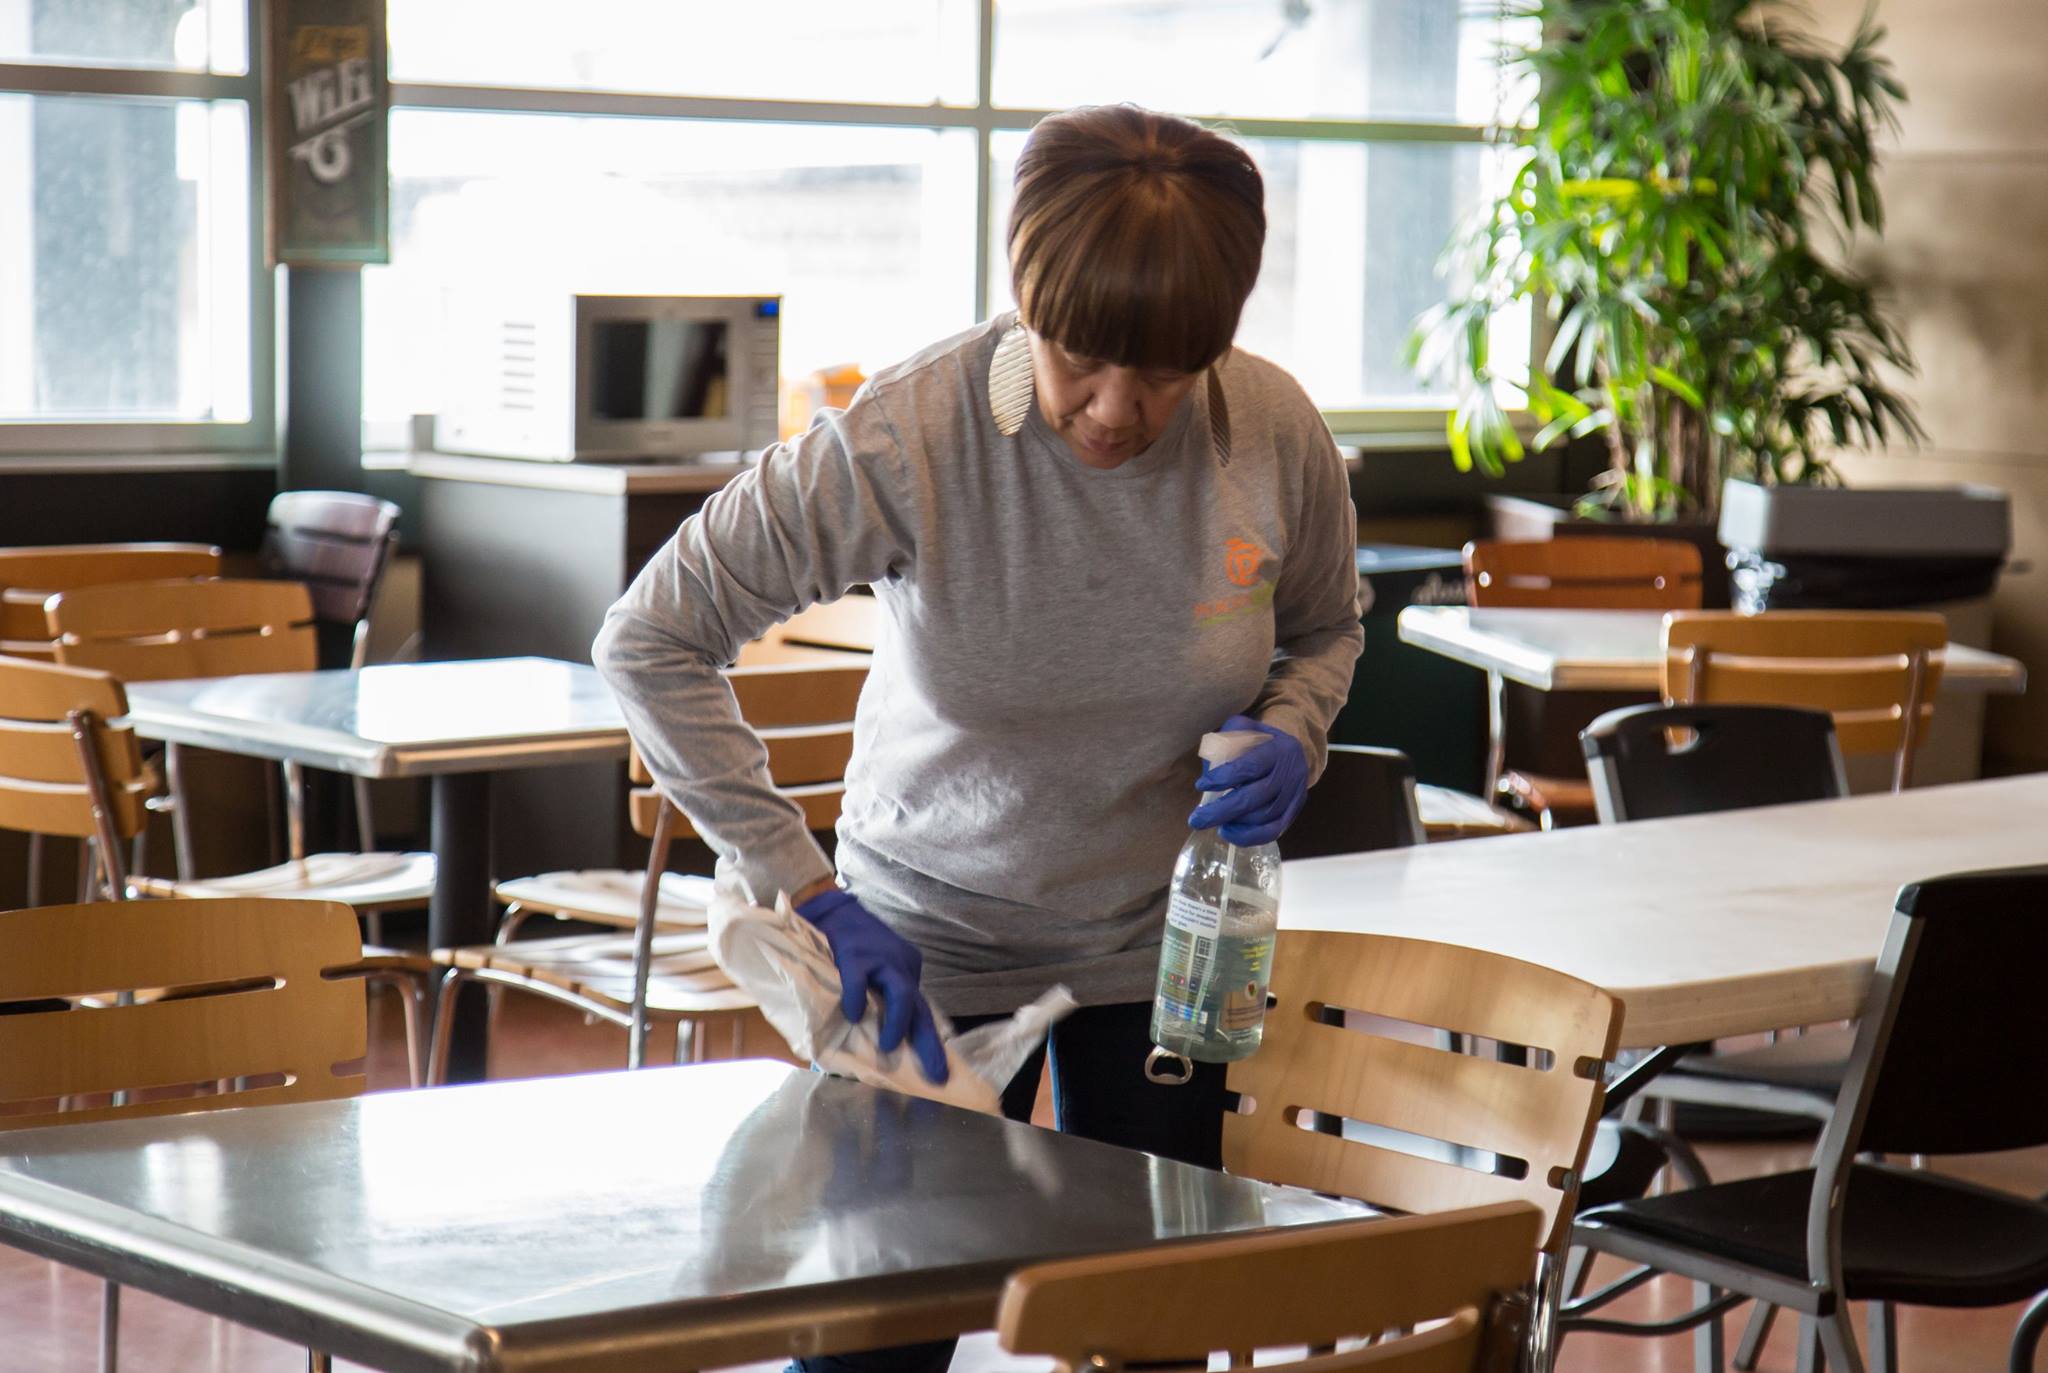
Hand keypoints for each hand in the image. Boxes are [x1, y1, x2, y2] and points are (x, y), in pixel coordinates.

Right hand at [795, 888, 948, 1083]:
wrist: (830, 907)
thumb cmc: (846, 947)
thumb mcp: (870, 974)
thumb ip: (876, 1002)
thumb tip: (874, 1045)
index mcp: (905, 972)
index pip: (923, 1012)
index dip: (931, 1043)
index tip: (941, 1073)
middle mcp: (900, 965)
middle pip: (921, 1008)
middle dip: (929, 1044)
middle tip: (935, 1073)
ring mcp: (880, 957)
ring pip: (901, 992)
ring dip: (898, 1023)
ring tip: (889, 1046)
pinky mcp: (855, 951)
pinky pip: (859, 980)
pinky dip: (856, 999)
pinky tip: (851, 1014)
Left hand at [1187, 714, 1309, 844]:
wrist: (1291, 753)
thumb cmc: (1258, 741)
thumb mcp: (1241, 730)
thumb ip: (1224, 744)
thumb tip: (1208, 773)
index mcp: (1279, 748)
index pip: (1251, 766)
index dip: (1225, 777)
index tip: (1201, 785)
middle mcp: (1292, 772)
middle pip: (1256, 797)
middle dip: (1222, 810)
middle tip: (1196, 820)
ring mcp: (1295, 794)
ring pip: (1264, 816)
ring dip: (1235, 823)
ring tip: (1211, 821)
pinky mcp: (1294, 812)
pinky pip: (1273, 831)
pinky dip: (1249, 836)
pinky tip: (1228, 832)